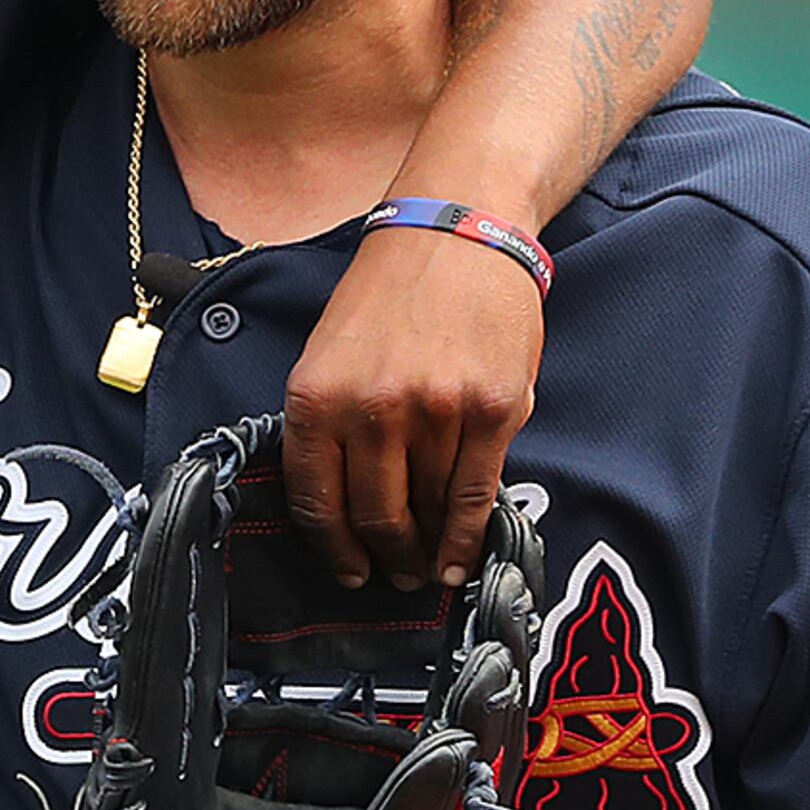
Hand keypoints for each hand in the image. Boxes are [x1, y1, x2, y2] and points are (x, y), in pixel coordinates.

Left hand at [283, 225, 542, 591]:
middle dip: (385, 560)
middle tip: (396, 578)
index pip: (318, 502)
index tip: (349, 573)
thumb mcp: (327, 354)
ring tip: (428, 570)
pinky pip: (475, 495)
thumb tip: (340, 508)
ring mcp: (436, 412)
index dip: (334, 551)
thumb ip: (328, 426)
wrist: (458, 231)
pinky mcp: (492, 410)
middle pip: (375, 518)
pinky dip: (465, 539)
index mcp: (317, 397)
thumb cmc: (390, 294)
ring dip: (426, 553)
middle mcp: (373, 409)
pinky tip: (460, 560)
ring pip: (427, 511)